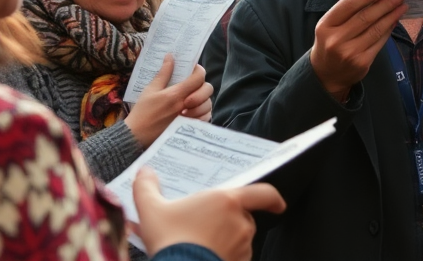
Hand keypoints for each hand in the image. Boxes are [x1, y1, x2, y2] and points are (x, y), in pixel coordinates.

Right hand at [125, 56, 212, 147]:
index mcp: (176, 94)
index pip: (198, 77)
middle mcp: (186, 105)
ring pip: (208, 104)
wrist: (137, 136)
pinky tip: (193, 110)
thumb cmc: (142, 112)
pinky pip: (205, 118)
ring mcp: (190, 118)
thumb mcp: (150, 90)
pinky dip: (203, 113)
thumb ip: (163, 74)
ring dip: (202, 100)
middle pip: (207, 89)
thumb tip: (170, 57)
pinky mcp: (190, 128)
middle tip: (191, 87)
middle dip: (202, 85)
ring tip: (191, 100)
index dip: (199, 70)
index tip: (193, 69)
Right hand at [133, 166, 285, 259]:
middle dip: (229, 221)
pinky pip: (237, 258)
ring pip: (240, 240)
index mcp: (226, 201)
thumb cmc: (169, 239)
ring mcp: (242, 246)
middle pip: (244, 218)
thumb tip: (144, 171)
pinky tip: (205, 258)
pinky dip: (225, 257)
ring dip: (227, 241)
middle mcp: (240, 222)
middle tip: (207, 226)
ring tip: (201, 244)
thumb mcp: (151, 209)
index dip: (272, 197)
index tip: (278, 203)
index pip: (262, 193)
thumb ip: (146, 186)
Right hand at [310, 0, 406, 101]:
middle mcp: (336, 39)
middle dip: (384, 5)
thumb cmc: (330, 43)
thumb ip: (346, 13)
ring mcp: (350, 52)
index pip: (348, 6)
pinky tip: (394, 21)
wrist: (326, 74)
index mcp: (325, 25)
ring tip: (402, 6)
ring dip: (391, 16)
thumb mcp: (330, 26)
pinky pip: (379, 42)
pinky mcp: (362, 62)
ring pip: (375, 30)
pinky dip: (388, 30)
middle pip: (364, 18)